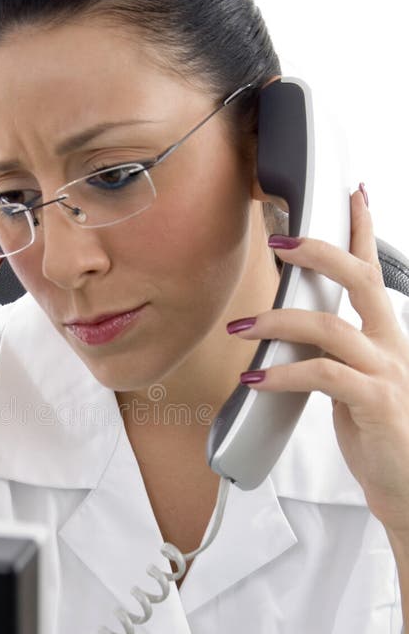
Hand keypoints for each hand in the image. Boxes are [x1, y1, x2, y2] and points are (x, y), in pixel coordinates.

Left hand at [227, 187, 408, 534]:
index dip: (363, 231)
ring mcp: (387, 374)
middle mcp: (391, 347)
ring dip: (278, 321)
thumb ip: (333, 358)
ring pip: (330, 327)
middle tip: (276, 241)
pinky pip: (323, 376)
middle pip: (359, 280)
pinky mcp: (375, 404)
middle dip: (318, 252)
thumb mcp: (358, 388)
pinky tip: (255, 380)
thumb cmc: (381, 438)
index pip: (375, 273)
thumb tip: (291, 341)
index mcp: (386, 340)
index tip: (352, 195)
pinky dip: (284, 374)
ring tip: (241, 326)